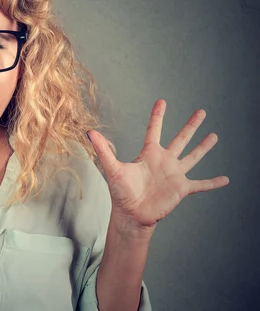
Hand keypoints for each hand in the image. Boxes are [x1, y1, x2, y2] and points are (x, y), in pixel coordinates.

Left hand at [87, 99, 228, 230]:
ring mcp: (174, 174)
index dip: (158, 116)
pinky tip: (225, 179)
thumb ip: (103, 150)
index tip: (162, 101)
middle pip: (181, 138)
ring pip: (193, 156)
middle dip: (191, 125)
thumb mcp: (112, 168)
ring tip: (214, 136)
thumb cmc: (120, 192)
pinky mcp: (181, 188)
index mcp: (149, 154)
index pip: (154, 130)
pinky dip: (213, 183)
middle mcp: (164, 161)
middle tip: (201, 111)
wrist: (131, 214)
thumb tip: (89, 132)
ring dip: (204, 147)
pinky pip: (201, 184)